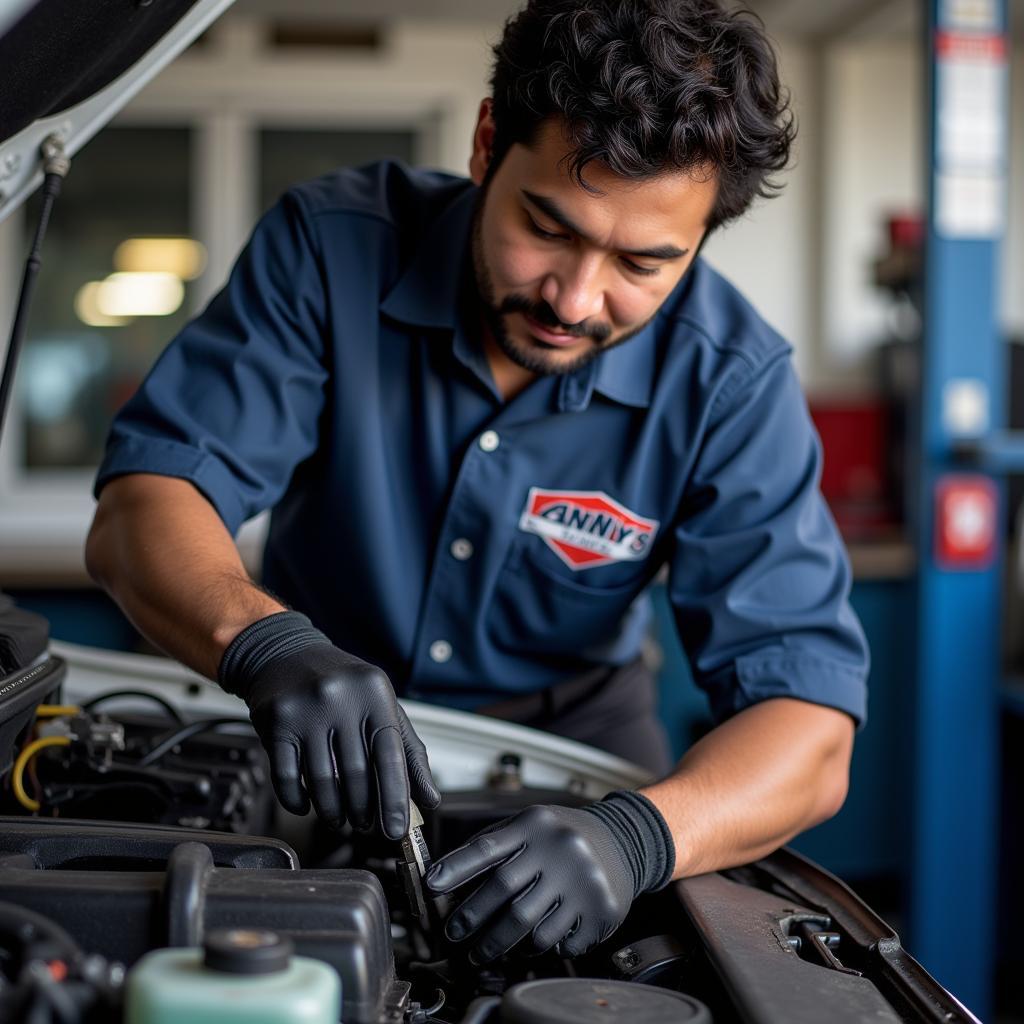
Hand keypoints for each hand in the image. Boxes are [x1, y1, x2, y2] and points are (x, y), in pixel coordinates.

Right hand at [219, 611, 438, 837]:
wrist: (286, 654)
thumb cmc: (342, 685)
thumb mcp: (382, 705)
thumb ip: (408, 751)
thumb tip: (429, 798)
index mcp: (374, 693)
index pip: (390, 756)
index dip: (395, 798)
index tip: (396, 829)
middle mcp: (340, 698)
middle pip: (355, 774)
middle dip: (363, 811)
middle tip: (365, 826)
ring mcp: (306, 709)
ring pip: (321, 781)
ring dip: (333, 812)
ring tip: (340, 820)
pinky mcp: (276, 721)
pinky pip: (286, 777)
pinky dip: (297, 801)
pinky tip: (307, 805)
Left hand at [425, 793, 673, 961]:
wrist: (623, 838)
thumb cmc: (564, 834)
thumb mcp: (530, 824)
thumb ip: (494, 844)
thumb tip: (445, 875)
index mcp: (536, 824)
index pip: (488, 847)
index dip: (456, 868)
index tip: (432, 886)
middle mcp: (561, 848)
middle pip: (504, 891)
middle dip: (472, 918)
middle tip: (455, 935)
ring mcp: (583, 879)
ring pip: (531, 926)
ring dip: (503, 943)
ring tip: (488, 948)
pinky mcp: (601, 908)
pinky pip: (561, 943)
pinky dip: (543, 948)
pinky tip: (536, 942)